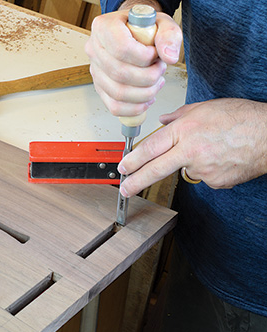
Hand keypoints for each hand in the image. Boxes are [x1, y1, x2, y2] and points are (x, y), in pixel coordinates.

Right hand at [84, 9, 181, 116]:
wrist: (131, 32)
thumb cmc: (143, 27)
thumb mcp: (161, 22)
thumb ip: (169, 35)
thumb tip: (169, 57)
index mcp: (104, 28)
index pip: (121, 49)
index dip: (144, 57)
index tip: (155, 55)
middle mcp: (94, 49)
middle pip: (120, 74)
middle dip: (148, 77)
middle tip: (160, 70)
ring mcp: (95, 70)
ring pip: (118, 93)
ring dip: (144, 93)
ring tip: (155, 83)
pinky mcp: (99, 87)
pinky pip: (114, 106)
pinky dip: (133, 108)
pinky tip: (146, 100)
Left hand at [118, 99, 266, 196]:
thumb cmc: (242, 118)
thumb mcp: (205, 108)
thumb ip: (179, 116)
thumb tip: (163, 121)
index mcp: (185, 130)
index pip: (150, 148)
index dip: (133, 160)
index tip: (123, 168)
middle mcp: (190, 151)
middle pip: (155, 170)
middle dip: (136, 181)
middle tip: (125, 189)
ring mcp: (202, 169)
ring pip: (184, 169)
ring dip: (190, 162)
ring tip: (211, 148)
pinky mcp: (214, 181)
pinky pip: (203, 176)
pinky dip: (207, 169)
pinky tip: (220, 158)